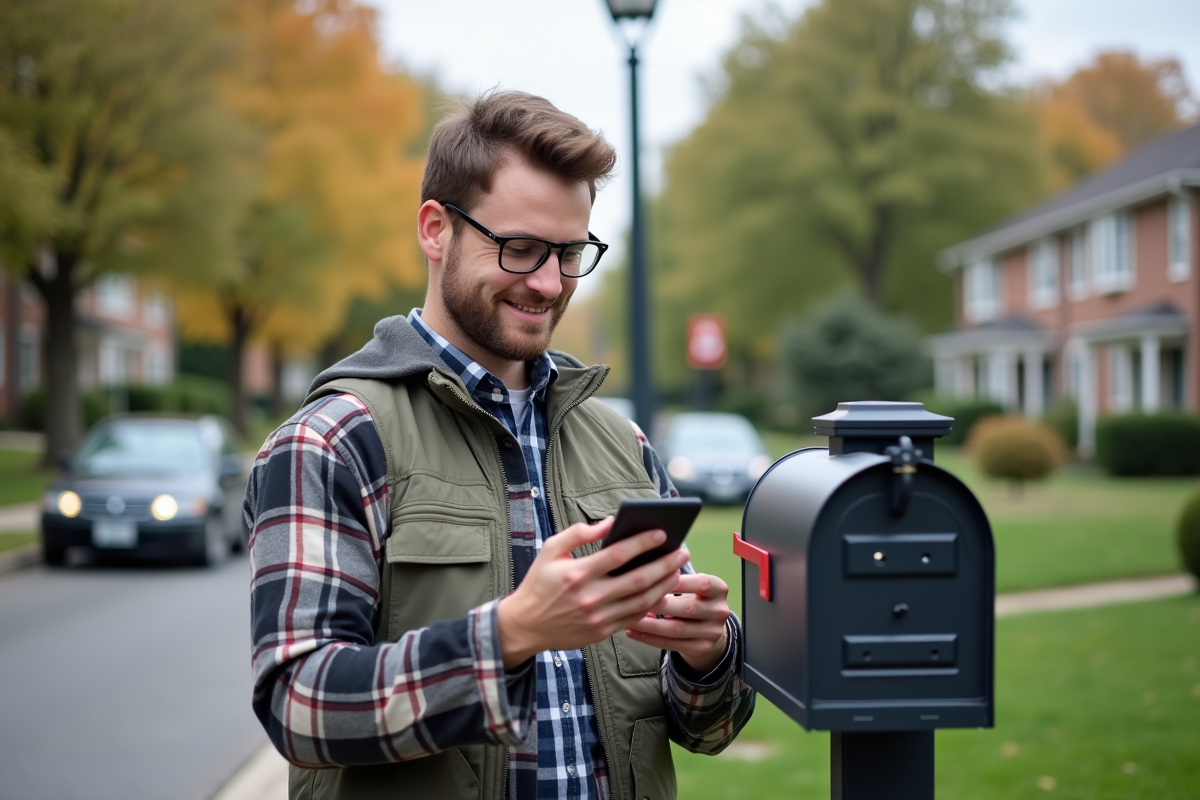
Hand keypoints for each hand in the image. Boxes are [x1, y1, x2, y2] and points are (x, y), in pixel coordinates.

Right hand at [495, 517, 690, 668]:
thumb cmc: (539, 583)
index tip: (662, 533)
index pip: (617, 555)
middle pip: (637, 579)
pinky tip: (661, 591)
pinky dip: (652, 604)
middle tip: (682, 551)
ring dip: (664, 585)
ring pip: (641, 601)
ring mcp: (597, 618)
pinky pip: (634, 617)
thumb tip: (610, 523)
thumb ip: (579, 533)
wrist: (525, 625)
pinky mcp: (601, 633)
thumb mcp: (550, 550)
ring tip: (677, 570)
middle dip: (664, 563)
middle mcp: (590, 597)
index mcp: (577, 573)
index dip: (642, 543)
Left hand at [624, 573, 730, 674]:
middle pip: (687, 609)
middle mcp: (720, 611)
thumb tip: (646, 564)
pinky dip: (649, 638)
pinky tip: (631, 631)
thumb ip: (676, 575)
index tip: (657, 577)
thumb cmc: (692, 597)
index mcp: (719, 589)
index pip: (702, 584)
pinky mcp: (701, 648)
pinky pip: (671, 644)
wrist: (709, 627)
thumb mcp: (694, 584)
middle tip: (634, 599)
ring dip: (649, 625)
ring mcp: (712, 632)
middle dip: (659, 604)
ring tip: (627, 617)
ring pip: (676, 629)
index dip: (681, 582)